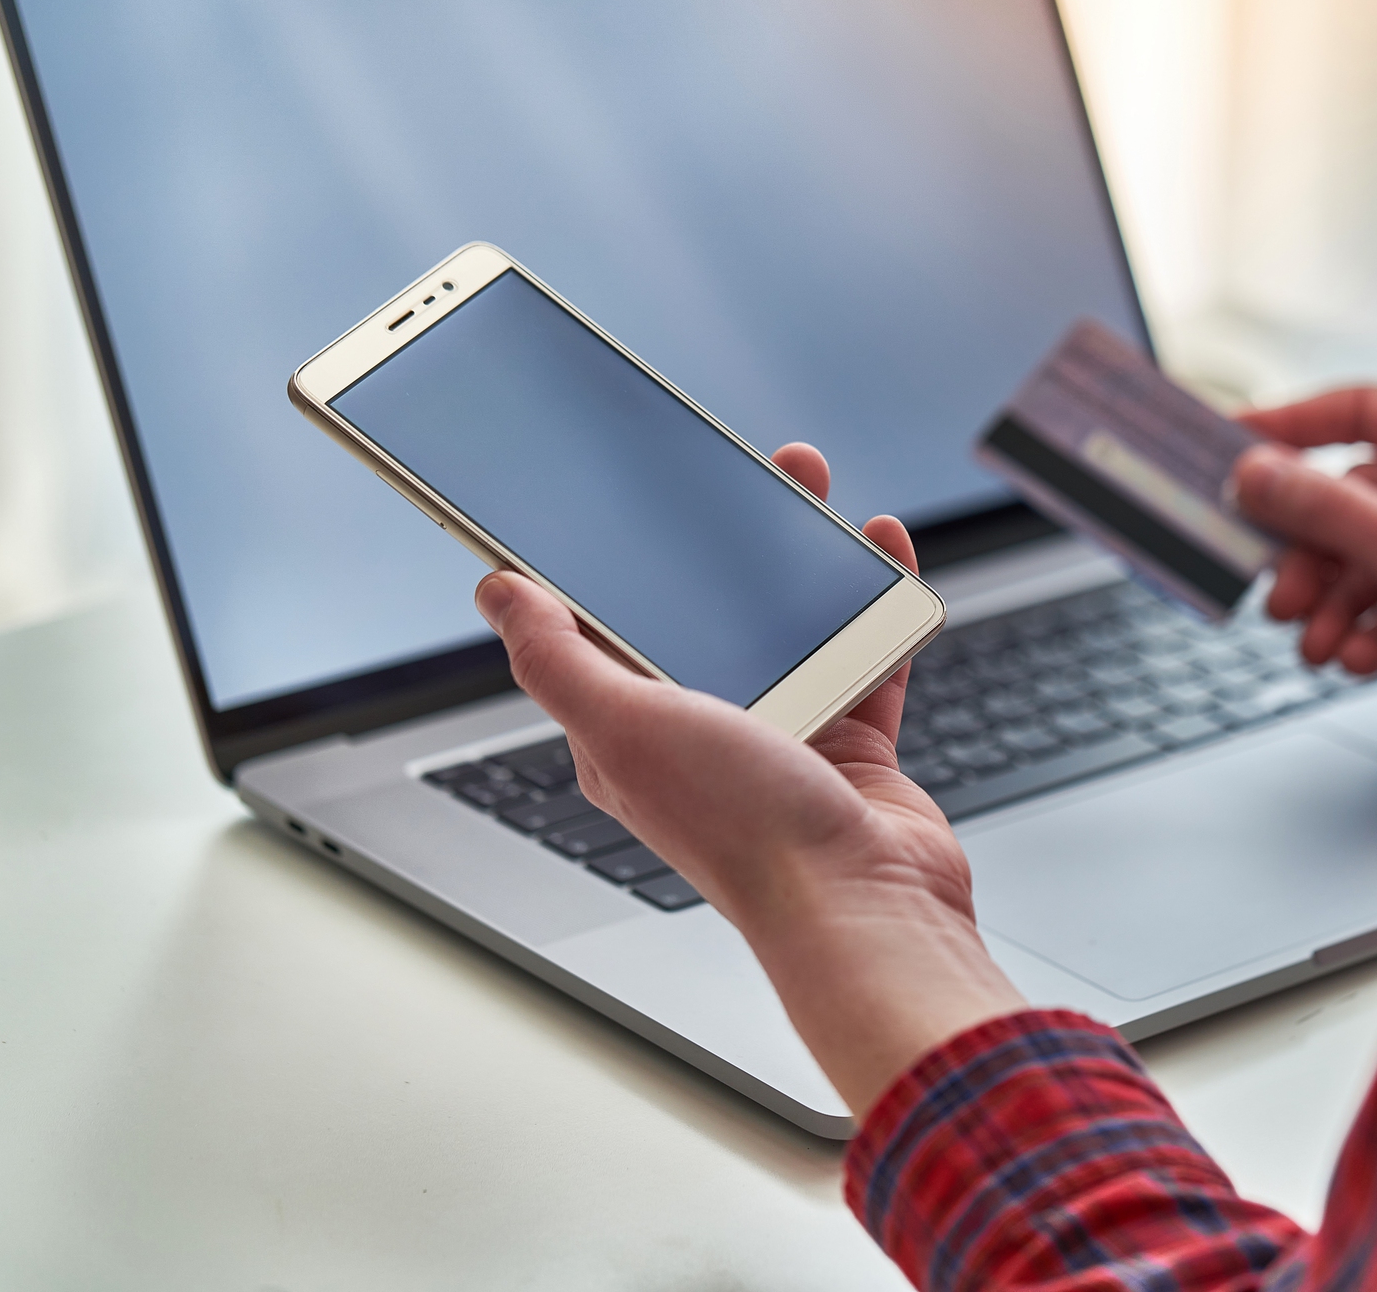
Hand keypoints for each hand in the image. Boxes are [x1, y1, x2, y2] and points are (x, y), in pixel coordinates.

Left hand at [473, 443, 1025, 1116]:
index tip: (619, 495)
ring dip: (800, 556)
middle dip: (718, 538)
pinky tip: (880, 555)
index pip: (602, 626)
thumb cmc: (748, 832)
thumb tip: (496, 593)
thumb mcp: (625, 728)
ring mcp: (778, 734)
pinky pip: (860, 653)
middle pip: (703, 609)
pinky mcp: (847, 742)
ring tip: (811, 494)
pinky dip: (873, 603)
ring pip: (786, 621)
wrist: (865, 903)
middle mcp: (699, 730)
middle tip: (736, 474)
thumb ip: (559, 658)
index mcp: (628, 730)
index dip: (609, 559)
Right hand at [1232, 388, 1376, 672]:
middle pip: (1358, 501)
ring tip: (1318, 650)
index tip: (1233, 449)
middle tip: (1280, 602)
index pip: (1362, 410)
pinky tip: (1361, 661)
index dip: (1291, 427)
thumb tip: (1255, 474)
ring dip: (1338, 607)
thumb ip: (1327, 512)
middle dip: (1314, 559)